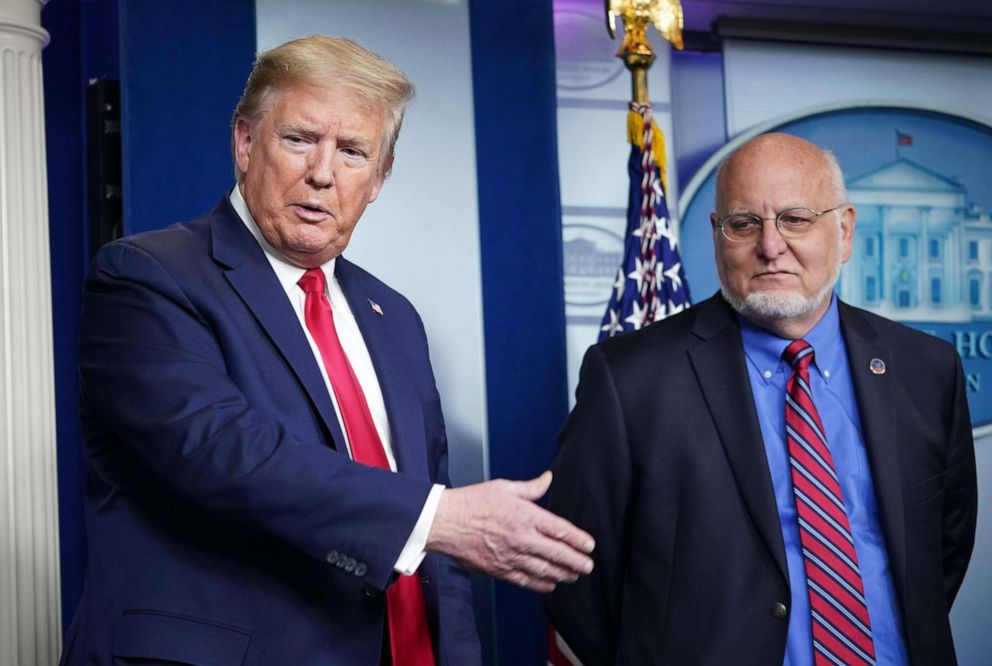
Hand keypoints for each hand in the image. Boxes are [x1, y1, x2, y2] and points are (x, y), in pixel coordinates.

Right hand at [426, 471, 593, 592]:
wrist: (445, 522)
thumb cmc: (472, 502)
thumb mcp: (504, 488)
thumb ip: (530, 488)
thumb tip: (548, 478)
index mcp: (525, 515)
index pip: (560, 530)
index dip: (578, 539)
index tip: (590, 545)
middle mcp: (521, 538)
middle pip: (557, 554)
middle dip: (576, 561)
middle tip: (589, 566)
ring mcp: (510, 556)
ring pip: (544, 570)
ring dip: (563, 574)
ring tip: (575, 576)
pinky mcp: (499, 570)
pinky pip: (525, 580)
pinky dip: (541, 584)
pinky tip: (550, 585)